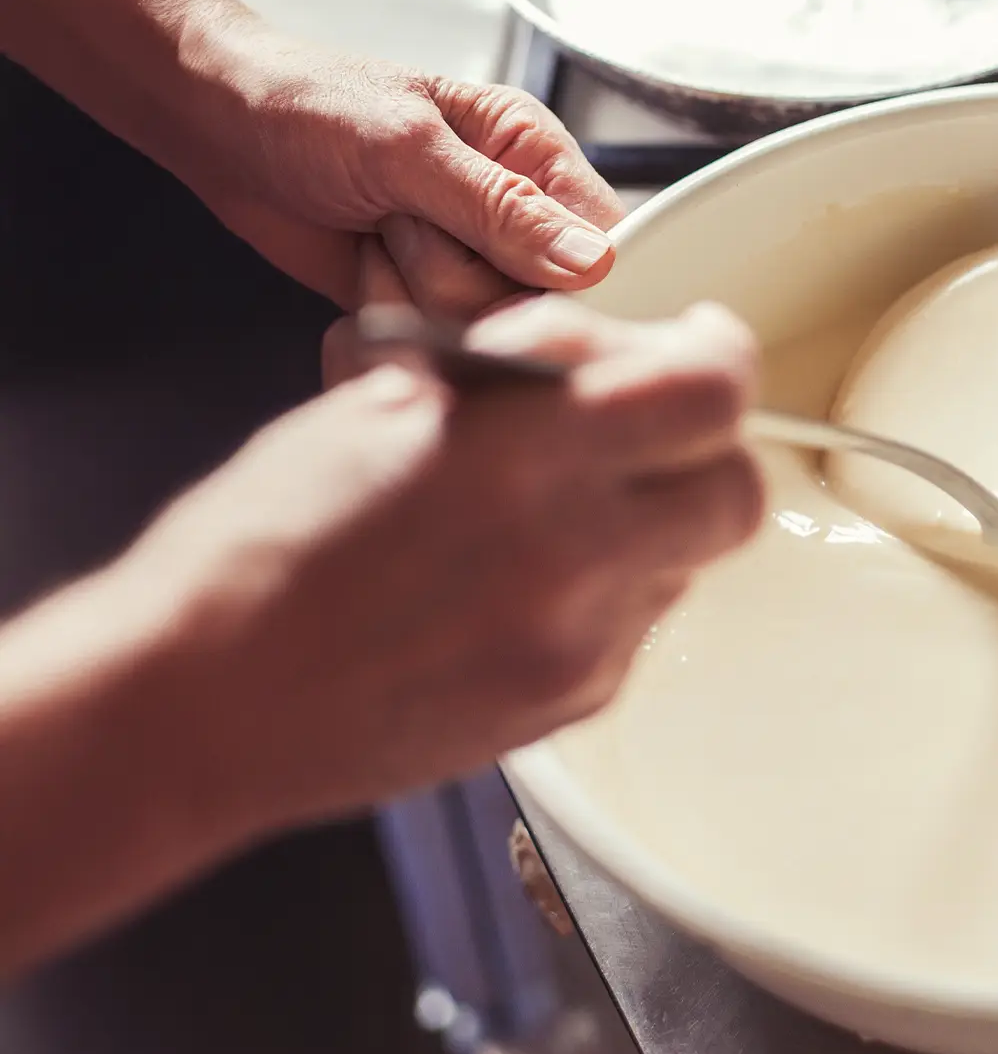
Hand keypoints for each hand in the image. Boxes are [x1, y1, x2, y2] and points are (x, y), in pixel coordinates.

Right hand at [115, 297, 762, 826]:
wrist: (205, 704)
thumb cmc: (265, 546)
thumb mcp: (386, 403)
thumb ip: (521, 373)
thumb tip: (608, 355)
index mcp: (526, 453)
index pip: (712, 391)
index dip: (717, 358)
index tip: (697, 349)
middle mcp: (576, 553)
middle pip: (736, 492)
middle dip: (705, 452)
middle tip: (649, 435)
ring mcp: (583, 642)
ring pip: (688, 562)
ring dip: (650, 522)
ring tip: (550, 514)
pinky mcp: (572, 704)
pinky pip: (635, 628)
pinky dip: (604, 591)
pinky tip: (519, 584)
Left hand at [181, 21, 623, 318]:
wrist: (217, 128)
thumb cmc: (307, 105)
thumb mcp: (408, 148)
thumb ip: (502, 209)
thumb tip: (592, 262)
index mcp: (534, 153)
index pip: (607, 240)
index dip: (576, 279)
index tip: (524, 282)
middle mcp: (516, 213)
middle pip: (546, 301)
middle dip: (469, 279)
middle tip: (410, 224)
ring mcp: (474, 263)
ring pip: (487, 328)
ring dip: (418, 289)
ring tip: (382, 232)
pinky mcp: (430, 302)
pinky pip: (437, 343)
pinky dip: (392, 311)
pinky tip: (367, 264)